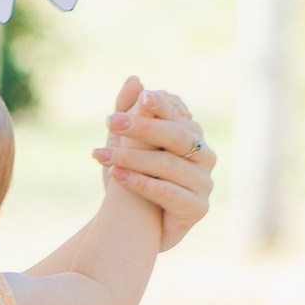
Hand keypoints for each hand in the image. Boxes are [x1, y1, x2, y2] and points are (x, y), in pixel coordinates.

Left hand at [92, 77, 213, 251]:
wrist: (133, 225)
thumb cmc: (131, 177)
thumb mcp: (123, 143)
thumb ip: (129, 111)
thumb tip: (134, 79)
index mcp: (191, 136)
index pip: (177, 116)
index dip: (159, 107)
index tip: (139, 98)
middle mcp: (204, 157)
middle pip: (176, 137)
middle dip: (142, 128)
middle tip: (110, 122)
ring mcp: (204, 183)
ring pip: (169, 165)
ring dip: (132, 158)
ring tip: (100, 155)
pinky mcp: (198, 209)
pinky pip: (170, 193)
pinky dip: (141, 183)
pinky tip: (116, 176)